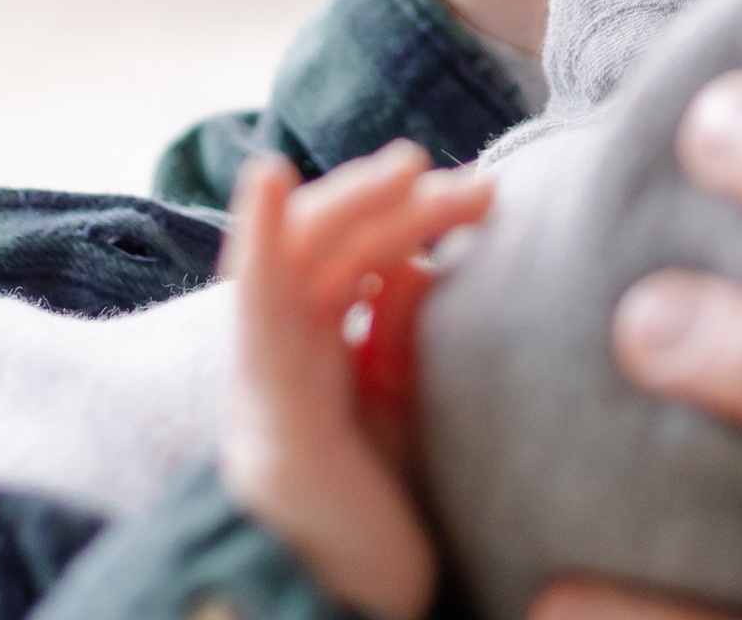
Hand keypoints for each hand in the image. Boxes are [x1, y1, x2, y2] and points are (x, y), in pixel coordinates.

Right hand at [220, 144, 492, 619]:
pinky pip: (257, 312)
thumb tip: (420, 265)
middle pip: (328, 244)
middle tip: (471, 182)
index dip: (409, 212)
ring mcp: (271, 380)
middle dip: (392, 200)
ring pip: (298, 257)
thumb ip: (405, 334)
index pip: (355, 253)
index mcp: (322, 353)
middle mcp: (288, 358)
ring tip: (409, 166)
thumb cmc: (389, 510)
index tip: (484, 193)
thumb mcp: (408, 403)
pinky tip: (268, 180)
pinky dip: (262, 239)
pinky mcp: (273, 410)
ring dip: (352, 200)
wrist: (363, 609)